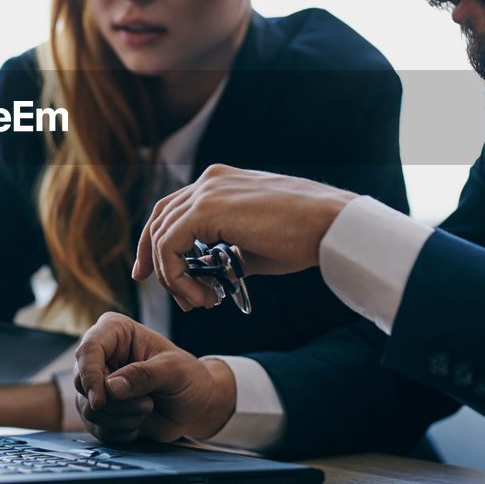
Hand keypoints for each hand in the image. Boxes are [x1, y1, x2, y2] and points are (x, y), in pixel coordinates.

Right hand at [74, 313, 234, 442]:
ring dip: (120, 418)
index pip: (88, 348)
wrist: (195, 407)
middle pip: (82, 382)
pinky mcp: (99, 408)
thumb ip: (145, 375)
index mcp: (116, 331)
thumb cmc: (189, 379)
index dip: (89, 375)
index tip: (100, 401)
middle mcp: (102, 354)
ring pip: (87, 408)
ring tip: (148, 408)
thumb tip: (111, 387)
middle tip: (148, 404)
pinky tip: (138, 423)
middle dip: (115, 403)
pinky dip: (117, 432)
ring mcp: (98, 382)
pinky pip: (93, 426)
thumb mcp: (175, 371)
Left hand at [136, 164, 355, 310]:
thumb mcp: (254, 245)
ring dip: (172, 277)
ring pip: (160, 235)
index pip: (171, 209)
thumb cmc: (302, 237)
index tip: (153, 274)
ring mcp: (206, 191)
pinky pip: (169, 246)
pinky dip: (176, 276)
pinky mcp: (206, 209)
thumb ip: (226, 253)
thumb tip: (208, 278)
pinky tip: (204, 296)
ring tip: (200, 302)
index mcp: (219, 182)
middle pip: (158, 220)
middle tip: (176, 298)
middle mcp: (208, 180)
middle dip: (156, 262)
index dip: (156, 243)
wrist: (330, 227)